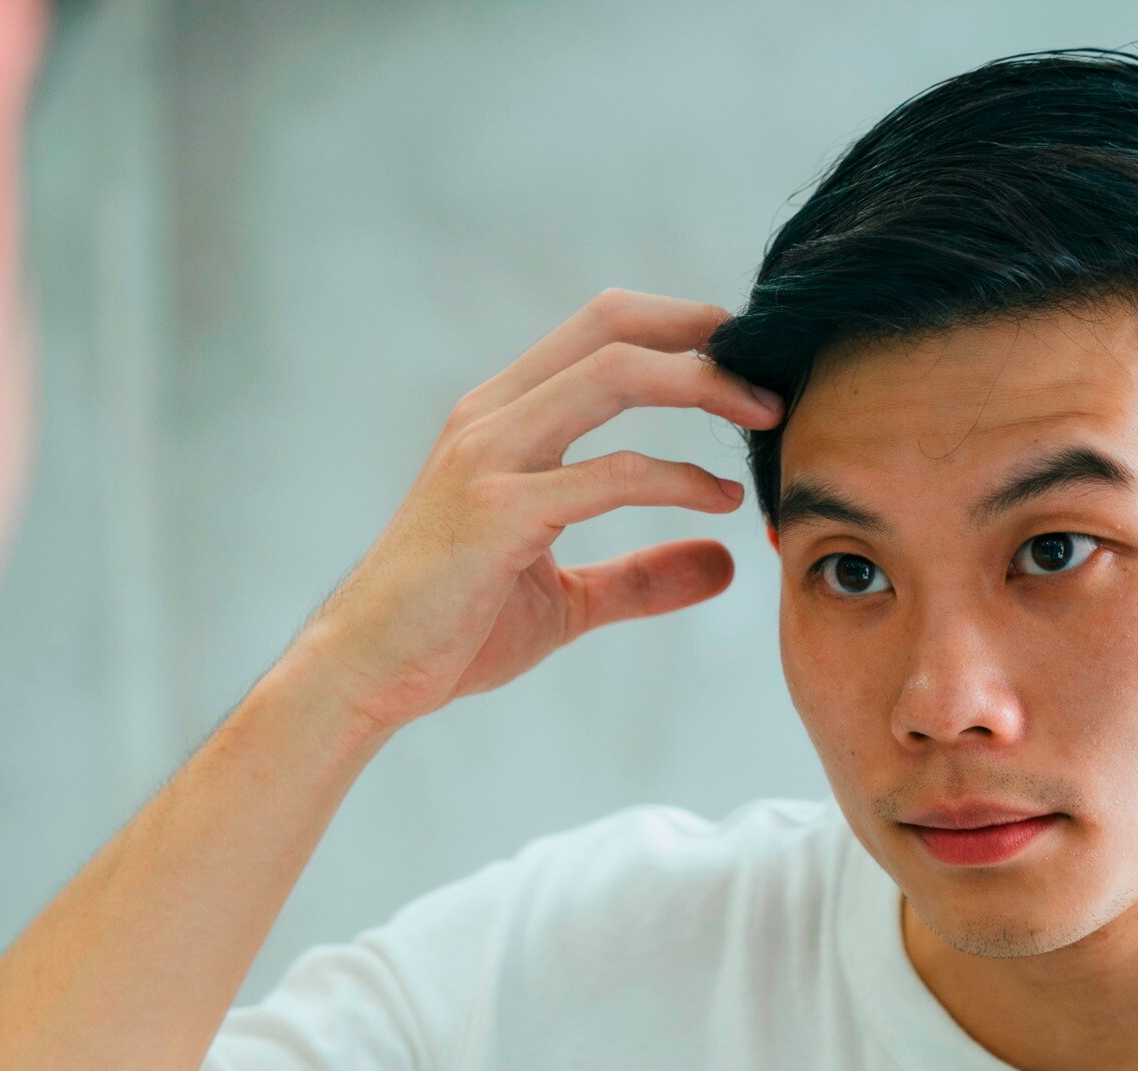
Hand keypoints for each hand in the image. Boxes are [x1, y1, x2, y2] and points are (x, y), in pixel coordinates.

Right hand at [285, 289, 784, 736]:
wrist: (365, 675)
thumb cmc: (450, 631)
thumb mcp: (565, 599)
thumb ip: (642, 576)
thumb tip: (723, 564)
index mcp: (503, 419)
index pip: (601, 332)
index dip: (680, 329)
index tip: (747, 363)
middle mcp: (493, 418)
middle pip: (613, 327)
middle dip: (703, 336)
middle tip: (772, 373)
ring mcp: (490, 459)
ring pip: (613, 374)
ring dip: (702, 382)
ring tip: (764, 416)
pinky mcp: (498, 513)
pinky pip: (608, 475)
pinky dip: (676, 479)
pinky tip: (720, 502)